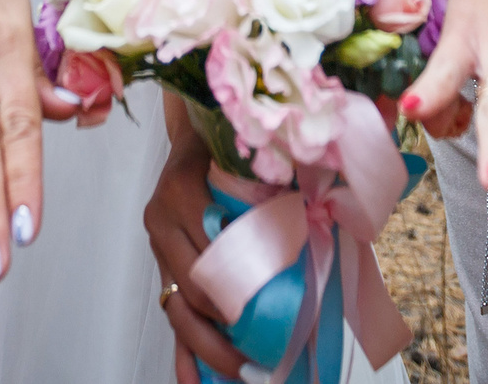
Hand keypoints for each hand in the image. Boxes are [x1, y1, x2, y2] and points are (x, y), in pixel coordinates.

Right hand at [144, 106, 250, 383]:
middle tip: (263, 359)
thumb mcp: (248, 152)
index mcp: (182, 191)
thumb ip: (276, 177)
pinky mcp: (161, 265)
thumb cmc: (227, 140)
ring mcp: (158, 246)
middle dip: (225, 329)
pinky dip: (181, 351)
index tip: (273, 311)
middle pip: (190, 288)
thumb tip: (328, 211)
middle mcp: (162, 221)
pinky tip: (193, 382)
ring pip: (176, 308)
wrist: (192, 129)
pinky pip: (168, 313)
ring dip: (207, 348)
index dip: (238, 286)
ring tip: (242, 375)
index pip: (208, 252)